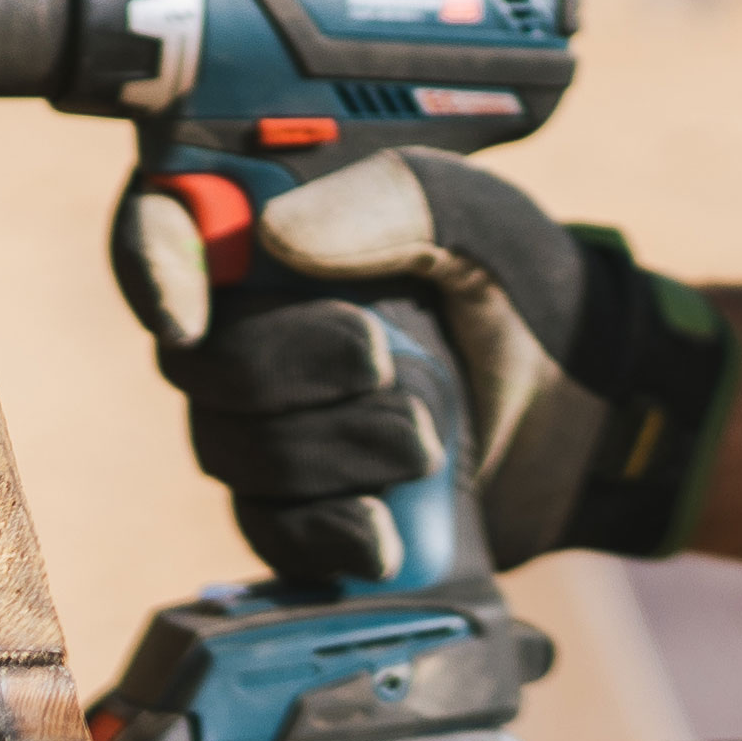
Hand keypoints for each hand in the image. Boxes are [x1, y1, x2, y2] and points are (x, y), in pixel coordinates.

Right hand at [109, 149, 734, 581]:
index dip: (151, 268)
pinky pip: (270, 532)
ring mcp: (273, 422)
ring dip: (330, 451)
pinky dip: (324, 536)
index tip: (184, 313)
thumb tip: (273, 235)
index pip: (163, 230)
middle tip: (382, 359)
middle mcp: (252, 325)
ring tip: (428, 437)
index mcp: (273, 231)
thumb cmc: (524, 292)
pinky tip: (382, 536)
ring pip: (230, 450)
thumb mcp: (478, 221)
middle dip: (285, 369)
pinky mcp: (304, 506)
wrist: (590, 410)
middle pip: (196, 361)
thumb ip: (391, 204)